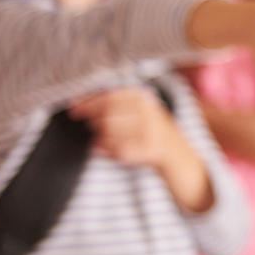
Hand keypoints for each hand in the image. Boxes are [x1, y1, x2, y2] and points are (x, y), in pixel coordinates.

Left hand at [69, 87, 211, 212]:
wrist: (181, 157)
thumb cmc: (151, 132)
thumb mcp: (139, 112)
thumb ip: (114, 105)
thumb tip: (78, 101)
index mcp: (144, 99)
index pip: (110, 97)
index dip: (88, 103)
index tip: (73, 109)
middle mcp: (150, 113)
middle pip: (109, 114)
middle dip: (94, 120)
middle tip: (90, 125)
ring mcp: (152, 132)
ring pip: (112, 131)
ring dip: (100, 136)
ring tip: (100, 139)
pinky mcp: (151, 151)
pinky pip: (120, 150)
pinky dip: (107, 150)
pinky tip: (102, 149)